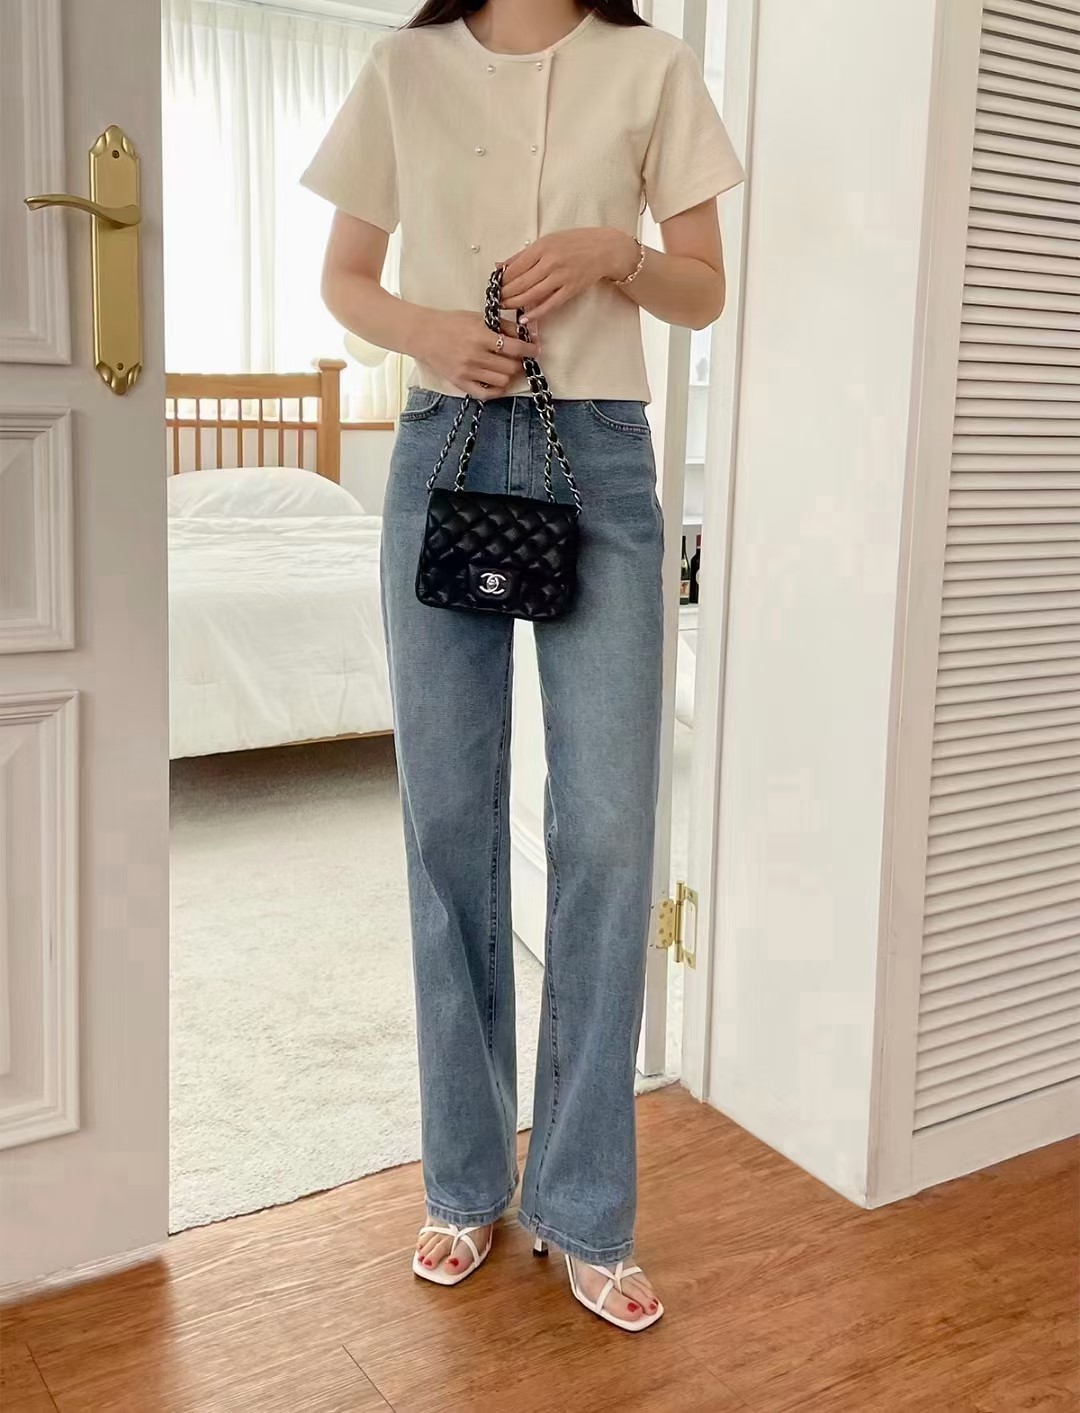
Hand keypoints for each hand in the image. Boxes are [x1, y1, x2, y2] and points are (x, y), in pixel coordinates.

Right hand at [412, 309, 535, 399]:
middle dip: (519, 362)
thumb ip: (503, 326)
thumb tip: (528, 334)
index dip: (530, 349)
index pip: (515, 347)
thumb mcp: (478, 317)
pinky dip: (497, 389)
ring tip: (505, 366)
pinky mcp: (460, 383)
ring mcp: (467, 372)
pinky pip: (487, 393)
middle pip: (511, 367)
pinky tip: (497, 380)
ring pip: (503, 380)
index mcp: (480, 335)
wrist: (423, 334)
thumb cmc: (452, 323)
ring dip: (509, 374)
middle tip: (517, 357)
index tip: (534, 349)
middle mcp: (475, 355)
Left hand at [500, 228, 638, 323]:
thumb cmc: (575, 243)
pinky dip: (536, 313)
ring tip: (505, 307)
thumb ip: (523, 255)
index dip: (502, 280)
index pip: (514, 267)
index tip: (493, 286)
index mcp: (542, 247)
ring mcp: (561, 277)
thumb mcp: (547, 241)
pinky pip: (550, 304)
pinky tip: (525, 318)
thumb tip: (500, 266)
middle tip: (495, 300)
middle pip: (520, 283)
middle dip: (505, 294)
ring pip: (531, 294)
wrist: (604, 249)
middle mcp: (550, 262)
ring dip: (515, 303)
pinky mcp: (570, 289)